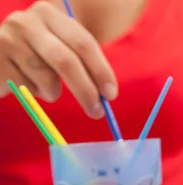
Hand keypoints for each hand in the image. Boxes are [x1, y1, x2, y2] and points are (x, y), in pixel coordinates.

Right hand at [0, 2, 116, 117]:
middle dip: (86, 90)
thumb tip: (106, 96)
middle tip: (97, 112)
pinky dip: (34, 94)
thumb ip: (84, 64)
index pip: (83, 44)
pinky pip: (27, 91)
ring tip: (46, 84)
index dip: (100, 71)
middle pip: (66, 62)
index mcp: (48, 13)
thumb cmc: (40, 50)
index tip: (111, 94)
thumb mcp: (61, 45)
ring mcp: (6, 41)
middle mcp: (25, 23)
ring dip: (54, 93)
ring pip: (47, 80)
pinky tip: (26, 82)